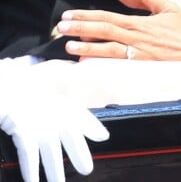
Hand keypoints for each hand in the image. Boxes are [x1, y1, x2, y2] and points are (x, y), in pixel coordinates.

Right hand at [0, 58, 108, 181]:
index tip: (103, 136)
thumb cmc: (19, 82)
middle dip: (79, 152)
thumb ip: (58, 81)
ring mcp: (38, 119)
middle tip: (87, 170)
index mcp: (56, 96)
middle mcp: (51, 108)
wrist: (3, 83)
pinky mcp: (23, 128)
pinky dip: (32, 169)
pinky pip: (30, 154)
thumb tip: (74, 75)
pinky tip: (33, 181)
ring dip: (55, 169)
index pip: (79, 112)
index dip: (92, 125)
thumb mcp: (42, 78)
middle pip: (70, 133)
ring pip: (52, 149)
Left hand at [56, 0, 180, 60]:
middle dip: (81, 30)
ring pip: (110, 51)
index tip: (70, 16)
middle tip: (61, 28)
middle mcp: (140, 39)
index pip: (109, 17)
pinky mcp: (148, 70)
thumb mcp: (169, 6)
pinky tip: (91, 68)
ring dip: (88, 49)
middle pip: (105, 32)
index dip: (87, 17)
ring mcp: (143, 56)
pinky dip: (105, 67)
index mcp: (143, 22)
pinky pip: (121, 68)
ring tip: (69, 47)